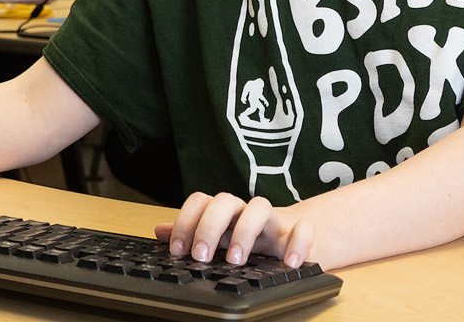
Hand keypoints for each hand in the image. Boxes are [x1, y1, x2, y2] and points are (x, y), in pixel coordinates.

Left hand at [156, 191, 311, 268]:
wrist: (297, 235)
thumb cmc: (253, 237)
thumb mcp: (221, 236)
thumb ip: (192, 233)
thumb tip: (159, 231)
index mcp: (225, 212)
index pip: (201, 201)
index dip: (186, 222)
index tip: (178, 251)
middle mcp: (246, 210)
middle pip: (226, 200)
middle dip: (209, 227)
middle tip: (201, 256)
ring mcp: (273, 219)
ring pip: (260, 206)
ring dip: (245, 231)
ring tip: (236, 260)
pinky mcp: (300, 231)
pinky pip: (304, 229)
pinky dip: (298, 243)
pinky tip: (289, 263)